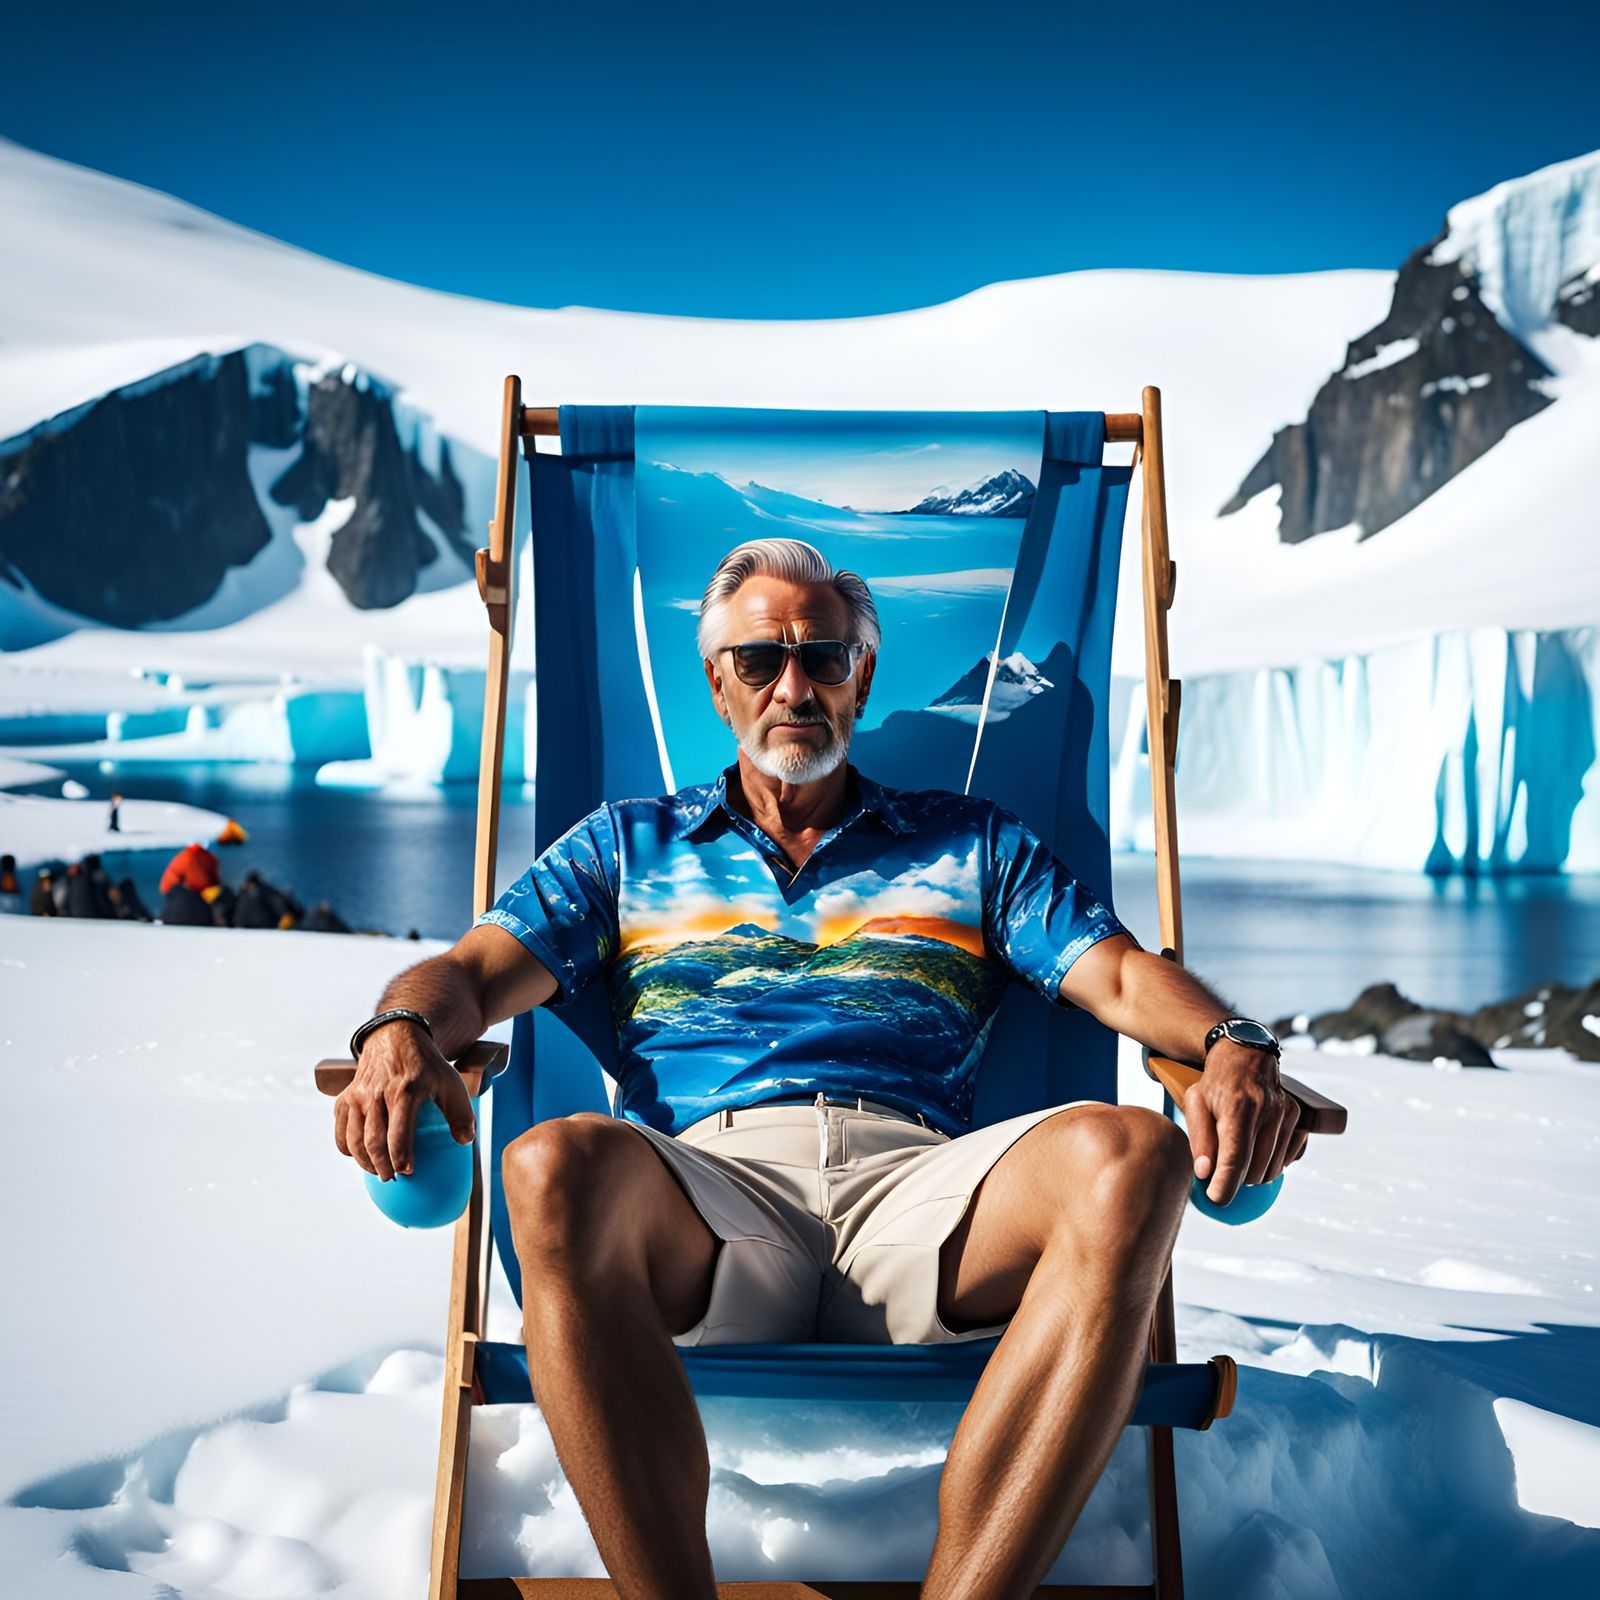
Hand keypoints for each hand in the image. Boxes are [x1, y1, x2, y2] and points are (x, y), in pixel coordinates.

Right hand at [333, 1022, 475, 1180]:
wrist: (396, 1037)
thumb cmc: (426, 1065)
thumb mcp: (450, 1082)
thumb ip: (461, 1112)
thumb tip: (465, 1142)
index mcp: (405, 1091)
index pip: (398, 1132)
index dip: (400, 1156)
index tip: (408, 1171)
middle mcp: (376, 1094)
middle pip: (372, 1140)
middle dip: (380, 1165)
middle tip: (391, 1178)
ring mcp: (358, 1096)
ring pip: (353, 1139)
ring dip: (363, 1161)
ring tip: (378, 1171)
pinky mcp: (345, 1097)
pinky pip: (340, 1131)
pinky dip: (347, 1148)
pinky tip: (360, 1157)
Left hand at [1182, 1041, 1302, 1204]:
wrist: (1246, 1055)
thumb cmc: (1215, 1084)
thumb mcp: (1195, 1104)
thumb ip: (1200, 1140)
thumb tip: (1204, 1174)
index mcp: (1238, 1107)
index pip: (1234, 1157)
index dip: (1226, 1184)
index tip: (1217, 1199)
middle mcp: (1267, 1110)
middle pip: (1255, 1168)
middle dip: (1236, 1179)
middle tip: (1220, 1173)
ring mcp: (1287, 1114)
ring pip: (1272, 1168)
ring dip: (1253, 1173)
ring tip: (1237, 1159)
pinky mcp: (1299, 1118)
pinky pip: (1288, 1158)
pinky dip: (1272, 1163)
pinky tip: (1257, 1151)